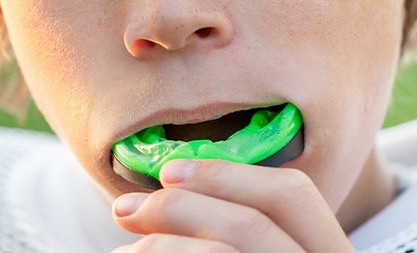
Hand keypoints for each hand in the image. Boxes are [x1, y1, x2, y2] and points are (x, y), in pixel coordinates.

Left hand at [112, 160, 353, 251]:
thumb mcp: (258, 252)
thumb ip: (235, 233)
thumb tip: (171, 191)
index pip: (293, 195)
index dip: (228, 174)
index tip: (169, 172)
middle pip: (251, 223)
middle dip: (179, 206)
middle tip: (124, 209)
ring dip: (161, 245)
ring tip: (126, 250)